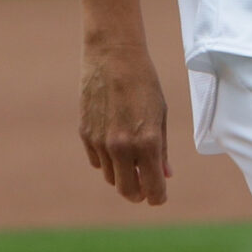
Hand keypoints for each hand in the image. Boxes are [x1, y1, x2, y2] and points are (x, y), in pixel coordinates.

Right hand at [79, 42, 172, 204]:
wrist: (113, 55)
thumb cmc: (144, 82)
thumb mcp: (160, 115)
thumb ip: (162, 149)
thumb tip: (166, 175)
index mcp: (147, 143)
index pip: (152, 189)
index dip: (157, 196)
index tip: (159, 195)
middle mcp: (121, 147)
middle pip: (127, 191)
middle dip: (138, 193)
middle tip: (145, 186)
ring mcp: (100, 142)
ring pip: (110, 177)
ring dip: (122, 174)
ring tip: (131, 157)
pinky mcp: (85, 134)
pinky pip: (97, 161)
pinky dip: (106, 160)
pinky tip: (114, 142)